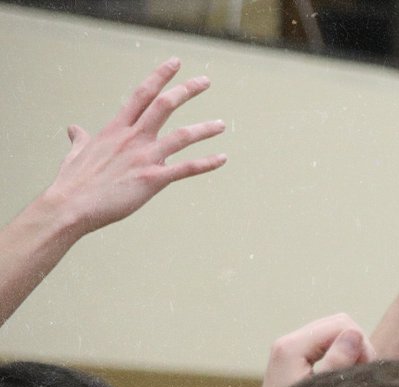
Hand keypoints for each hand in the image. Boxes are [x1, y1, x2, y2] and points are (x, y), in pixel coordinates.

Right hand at [43, 58, 227, 234]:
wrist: (70, 206)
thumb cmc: (72, 182)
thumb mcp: (76, 153)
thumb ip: (80, 139)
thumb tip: (73, 129)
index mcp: (116, 129)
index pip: (141, 95)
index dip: (159, 76)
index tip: (175, 62)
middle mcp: (132, 138)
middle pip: (164, 105)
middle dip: (186, 90)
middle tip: (206, 81)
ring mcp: (143, 157)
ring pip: (182, 136)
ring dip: (204, 129)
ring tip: (222, 124)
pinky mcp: (152, 179)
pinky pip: (186, 169)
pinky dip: (206, 163)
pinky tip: (222, 158)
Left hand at [255, 314, 370, 386]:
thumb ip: (338, 363)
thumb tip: (354, 334)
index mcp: (291, 347)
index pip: (341, 324)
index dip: (361, 345)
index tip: (365, 373)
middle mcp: (288, 342)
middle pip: (338, 324)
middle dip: (358, 346)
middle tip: (361, 376)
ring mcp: (290, 348)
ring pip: (335, 334)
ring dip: (350, 352)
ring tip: (351, 379)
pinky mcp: (294, 356)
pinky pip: (327, 343)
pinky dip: (340, 355)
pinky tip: (341, 377)